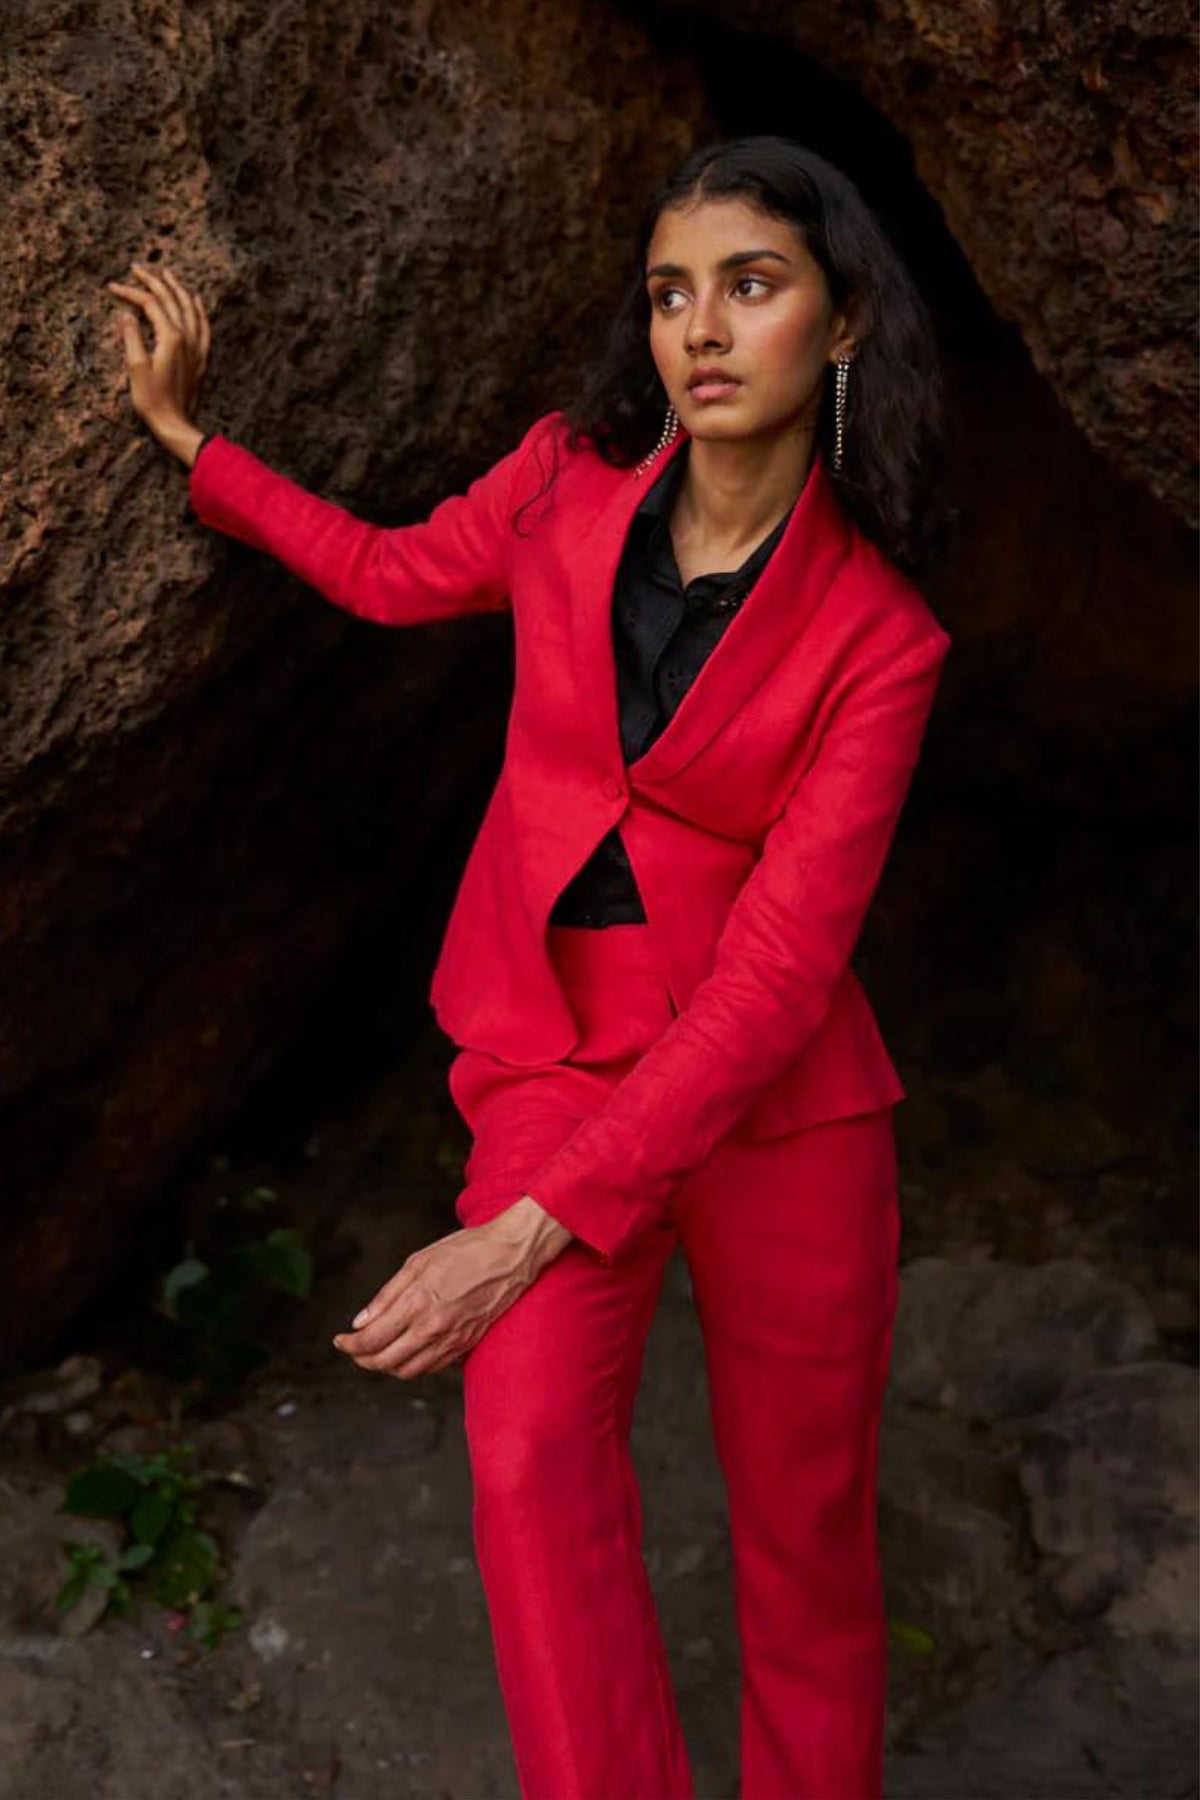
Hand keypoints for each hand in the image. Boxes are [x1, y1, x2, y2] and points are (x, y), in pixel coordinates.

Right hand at [104, 259, 210, 463]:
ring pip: (190, 309)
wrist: (176, 425)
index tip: (113, 287)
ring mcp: (196, 348)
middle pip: (170, 300)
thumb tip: (125, 314)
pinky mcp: (201, 359)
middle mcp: (187, 338)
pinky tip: (196, 301)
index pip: (150, 304)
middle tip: (137, 268)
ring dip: (177, 289)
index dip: (130, 292)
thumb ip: (131, 337)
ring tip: (167, 274)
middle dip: (153, 281)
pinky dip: (199, 311)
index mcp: (171, 338)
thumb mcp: (136, 368)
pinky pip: (204, 327)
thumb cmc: (153, 401)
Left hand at [332, 1197, 573, 1378]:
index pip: (372, 1339)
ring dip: (386, 1366)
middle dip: (363, 1359)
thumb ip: (386, 1296)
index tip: (340, 1340)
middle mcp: (432, 1328)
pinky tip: (406, 1351)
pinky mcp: (466, 1344)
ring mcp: (451, 1340)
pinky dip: (412, 1366)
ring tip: (376, 1353)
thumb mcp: (418, 1262)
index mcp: (416, 1303)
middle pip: (385, 1361)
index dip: (349, 1345)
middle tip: (354, 1349)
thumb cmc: (465, 1250)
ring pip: (408, 1371)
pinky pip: (431, 1368)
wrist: (511, 1255)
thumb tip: (361, 1323)